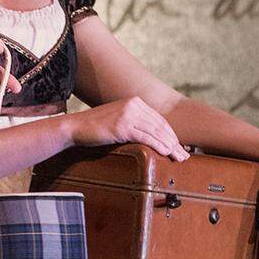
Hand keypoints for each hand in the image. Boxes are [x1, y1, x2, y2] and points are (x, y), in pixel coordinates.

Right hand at [68, 96, 188, 160]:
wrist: (75, 127)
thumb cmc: (95, 127)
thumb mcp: (118, 118)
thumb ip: (134, 121)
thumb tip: (153, 135)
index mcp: (134, 102)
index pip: (159, 119)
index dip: (171, 134)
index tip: (179, 146)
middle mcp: (133, 105)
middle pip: (160, 125)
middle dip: (174, 142)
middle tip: (184, 154)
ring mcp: (127, 114)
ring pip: (156, 131)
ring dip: (170, 146)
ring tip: (179, 157)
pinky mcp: (122, 126)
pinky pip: (146, 137)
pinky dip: (158, 145)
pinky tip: (166, 152)